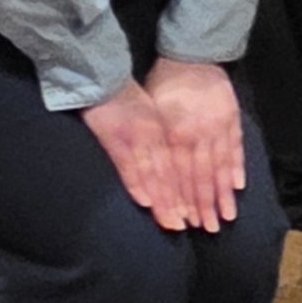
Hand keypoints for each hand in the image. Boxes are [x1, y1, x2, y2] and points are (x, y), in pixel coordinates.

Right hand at [80, 78, 183, 225]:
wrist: (105, 76)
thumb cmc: (129, 95)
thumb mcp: (153, 115)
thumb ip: (163, 138)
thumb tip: (175, 163)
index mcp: (166, 131)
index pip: (182, 166)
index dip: (190, 189)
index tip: (196, 211)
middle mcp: (157, 136)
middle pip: (172, 174)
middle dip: (180, 202)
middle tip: (188, 226)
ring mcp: (138, 138)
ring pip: (157, 174)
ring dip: (164, 200)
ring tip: (173, 222)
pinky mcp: (117, 139)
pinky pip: (129, 165)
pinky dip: (137, 184)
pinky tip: (146, 201)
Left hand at [143, 56, 247, 231]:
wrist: (191, 55)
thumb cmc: (164, 85)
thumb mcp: (152, 113)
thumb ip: (158, 144)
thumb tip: (156, 175)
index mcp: (177, 135)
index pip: (181, 176)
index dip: (185, 200)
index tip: (188, 223)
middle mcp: (199, 136)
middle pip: (203, 177)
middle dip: (207, 205)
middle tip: (212, 228)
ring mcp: (219, 128)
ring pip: (222, 166)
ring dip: (225, 193)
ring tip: (230, 215)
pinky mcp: (232, 119)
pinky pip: (236, 147)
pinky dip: (238, 167)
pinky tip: (239, 186)